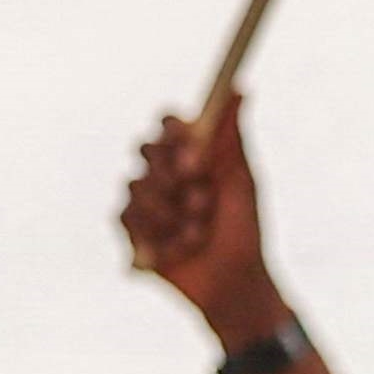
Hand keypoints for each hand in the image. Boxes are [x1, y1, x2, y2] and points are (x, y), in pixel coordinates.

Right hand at [121, 95, 286, 353]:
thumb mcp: (242, 182)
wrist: (235, 285)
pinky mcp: (133, 231)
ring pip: (136, 186)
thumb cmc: (246, 232)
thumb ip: (232, 137)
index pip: (168, 124)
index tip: (190, 146)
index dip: (174, 131)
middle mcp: (165, 173)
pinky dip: (160, 234)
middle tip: (201, 195)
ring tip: (200, 230)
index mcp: (192, 155)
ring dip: (173, 211)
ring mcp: (146, 202)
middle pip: (145, 149)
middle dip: (174, 174)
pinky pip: (128, 217)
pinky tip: (182, 248)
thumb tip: (240, 88)